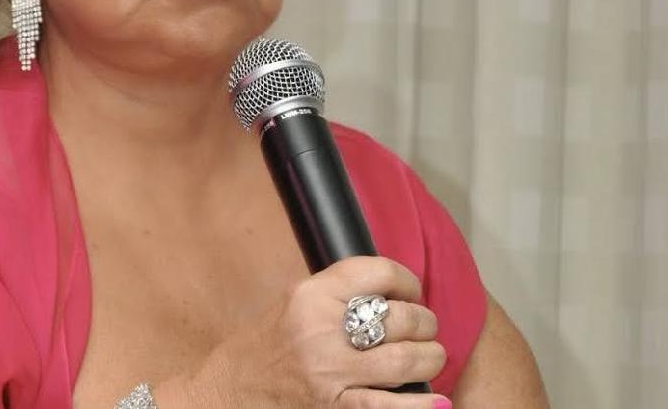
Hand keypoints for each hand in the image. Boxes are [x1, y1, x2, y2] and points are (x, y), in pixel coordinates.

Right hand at [178, 256, 450, 407]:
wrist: (231, 390)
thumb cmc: (268, 344)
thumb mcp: (295, 302)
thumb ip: (339, 293)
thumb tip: (394, 292)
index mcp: (311, 294)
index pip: (377, 272)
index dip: (407, 280)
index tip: (412, 291)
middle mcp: (321, 331)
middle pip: (398, 318)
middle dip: (424, 322)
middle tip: (427, 327)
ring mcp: (329, 374)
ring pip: (403, 361)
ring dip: (429, 357)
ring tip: (431, 356)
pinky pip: (389, 407)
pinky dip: (420, 404)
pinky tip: (437, 398)